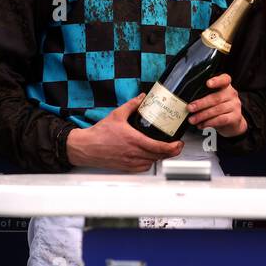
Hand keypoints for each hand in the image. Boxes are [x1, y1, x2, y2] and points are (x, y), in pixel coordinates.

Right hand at [65, 97, 183, 172]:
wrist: (86, 147)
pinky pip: (143, 167)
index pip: (159, 147)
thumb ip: (132, 105)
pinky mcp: (126, 167)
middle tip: (176, 145)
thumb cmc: (100, 133)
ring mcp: (130, 162)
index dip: (173, 147)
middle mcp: (133, 153)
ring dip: (160, 157)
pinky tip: (150, 156)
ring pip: (152, 162)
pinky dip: (150, 162)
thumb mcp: (117, 114)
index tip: (179, 143)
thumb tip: (142, 97)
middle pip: (159, 156)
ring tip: (164, 150)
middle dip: (171, 152)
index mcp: (133, 140)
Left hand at [187, 74, 246, 137]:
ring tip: (192, 119)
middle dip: (200, 103)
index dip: (216, 80)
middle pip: (216, 98)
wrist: (233, 122)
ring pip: (217, 110)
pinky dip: (209, 123)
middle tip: (190, 108)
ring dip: (202, 115)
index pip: (224, 79)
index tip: (207, 83)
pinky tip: (201, 125)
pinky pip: (220, 119)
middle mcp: (232, 94)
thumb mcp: (215, 98)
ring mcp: (235, 106)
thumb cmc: (220, 107)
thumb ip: (205, 96)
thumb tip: (189, 102)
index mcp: (226, 86)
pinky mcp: (235, 117)